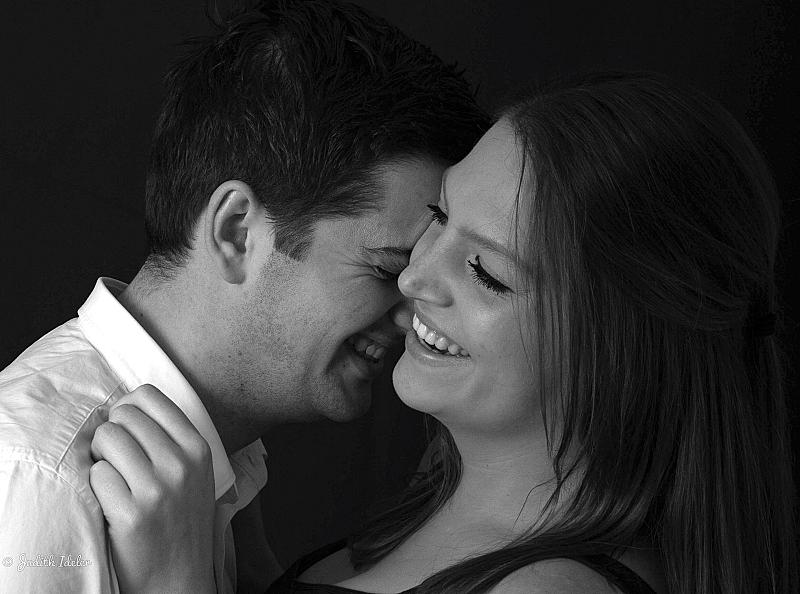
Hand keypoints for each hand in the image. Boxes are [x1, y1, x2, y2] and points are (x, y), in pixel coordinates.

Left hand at [89, 384, 215, 593]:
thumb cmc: (180, 520)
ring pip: (106, 439)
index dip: (126, 407)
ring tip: (112, 477)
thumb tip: (124, 405)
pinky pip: (97, 475)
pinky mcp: (131, 514)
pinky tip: (111, 502)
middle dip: (110, 434)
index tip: (124, 427)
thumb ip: (171, 437)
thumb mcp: (195, 473)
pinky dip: (96, 487)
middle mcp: (181, 464)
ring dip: (100, 457)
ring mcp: (157, 489)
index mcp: (197, 448)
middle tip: (115, 459)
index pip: (149, 396)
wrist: (178, 577)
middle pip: (123, 416)